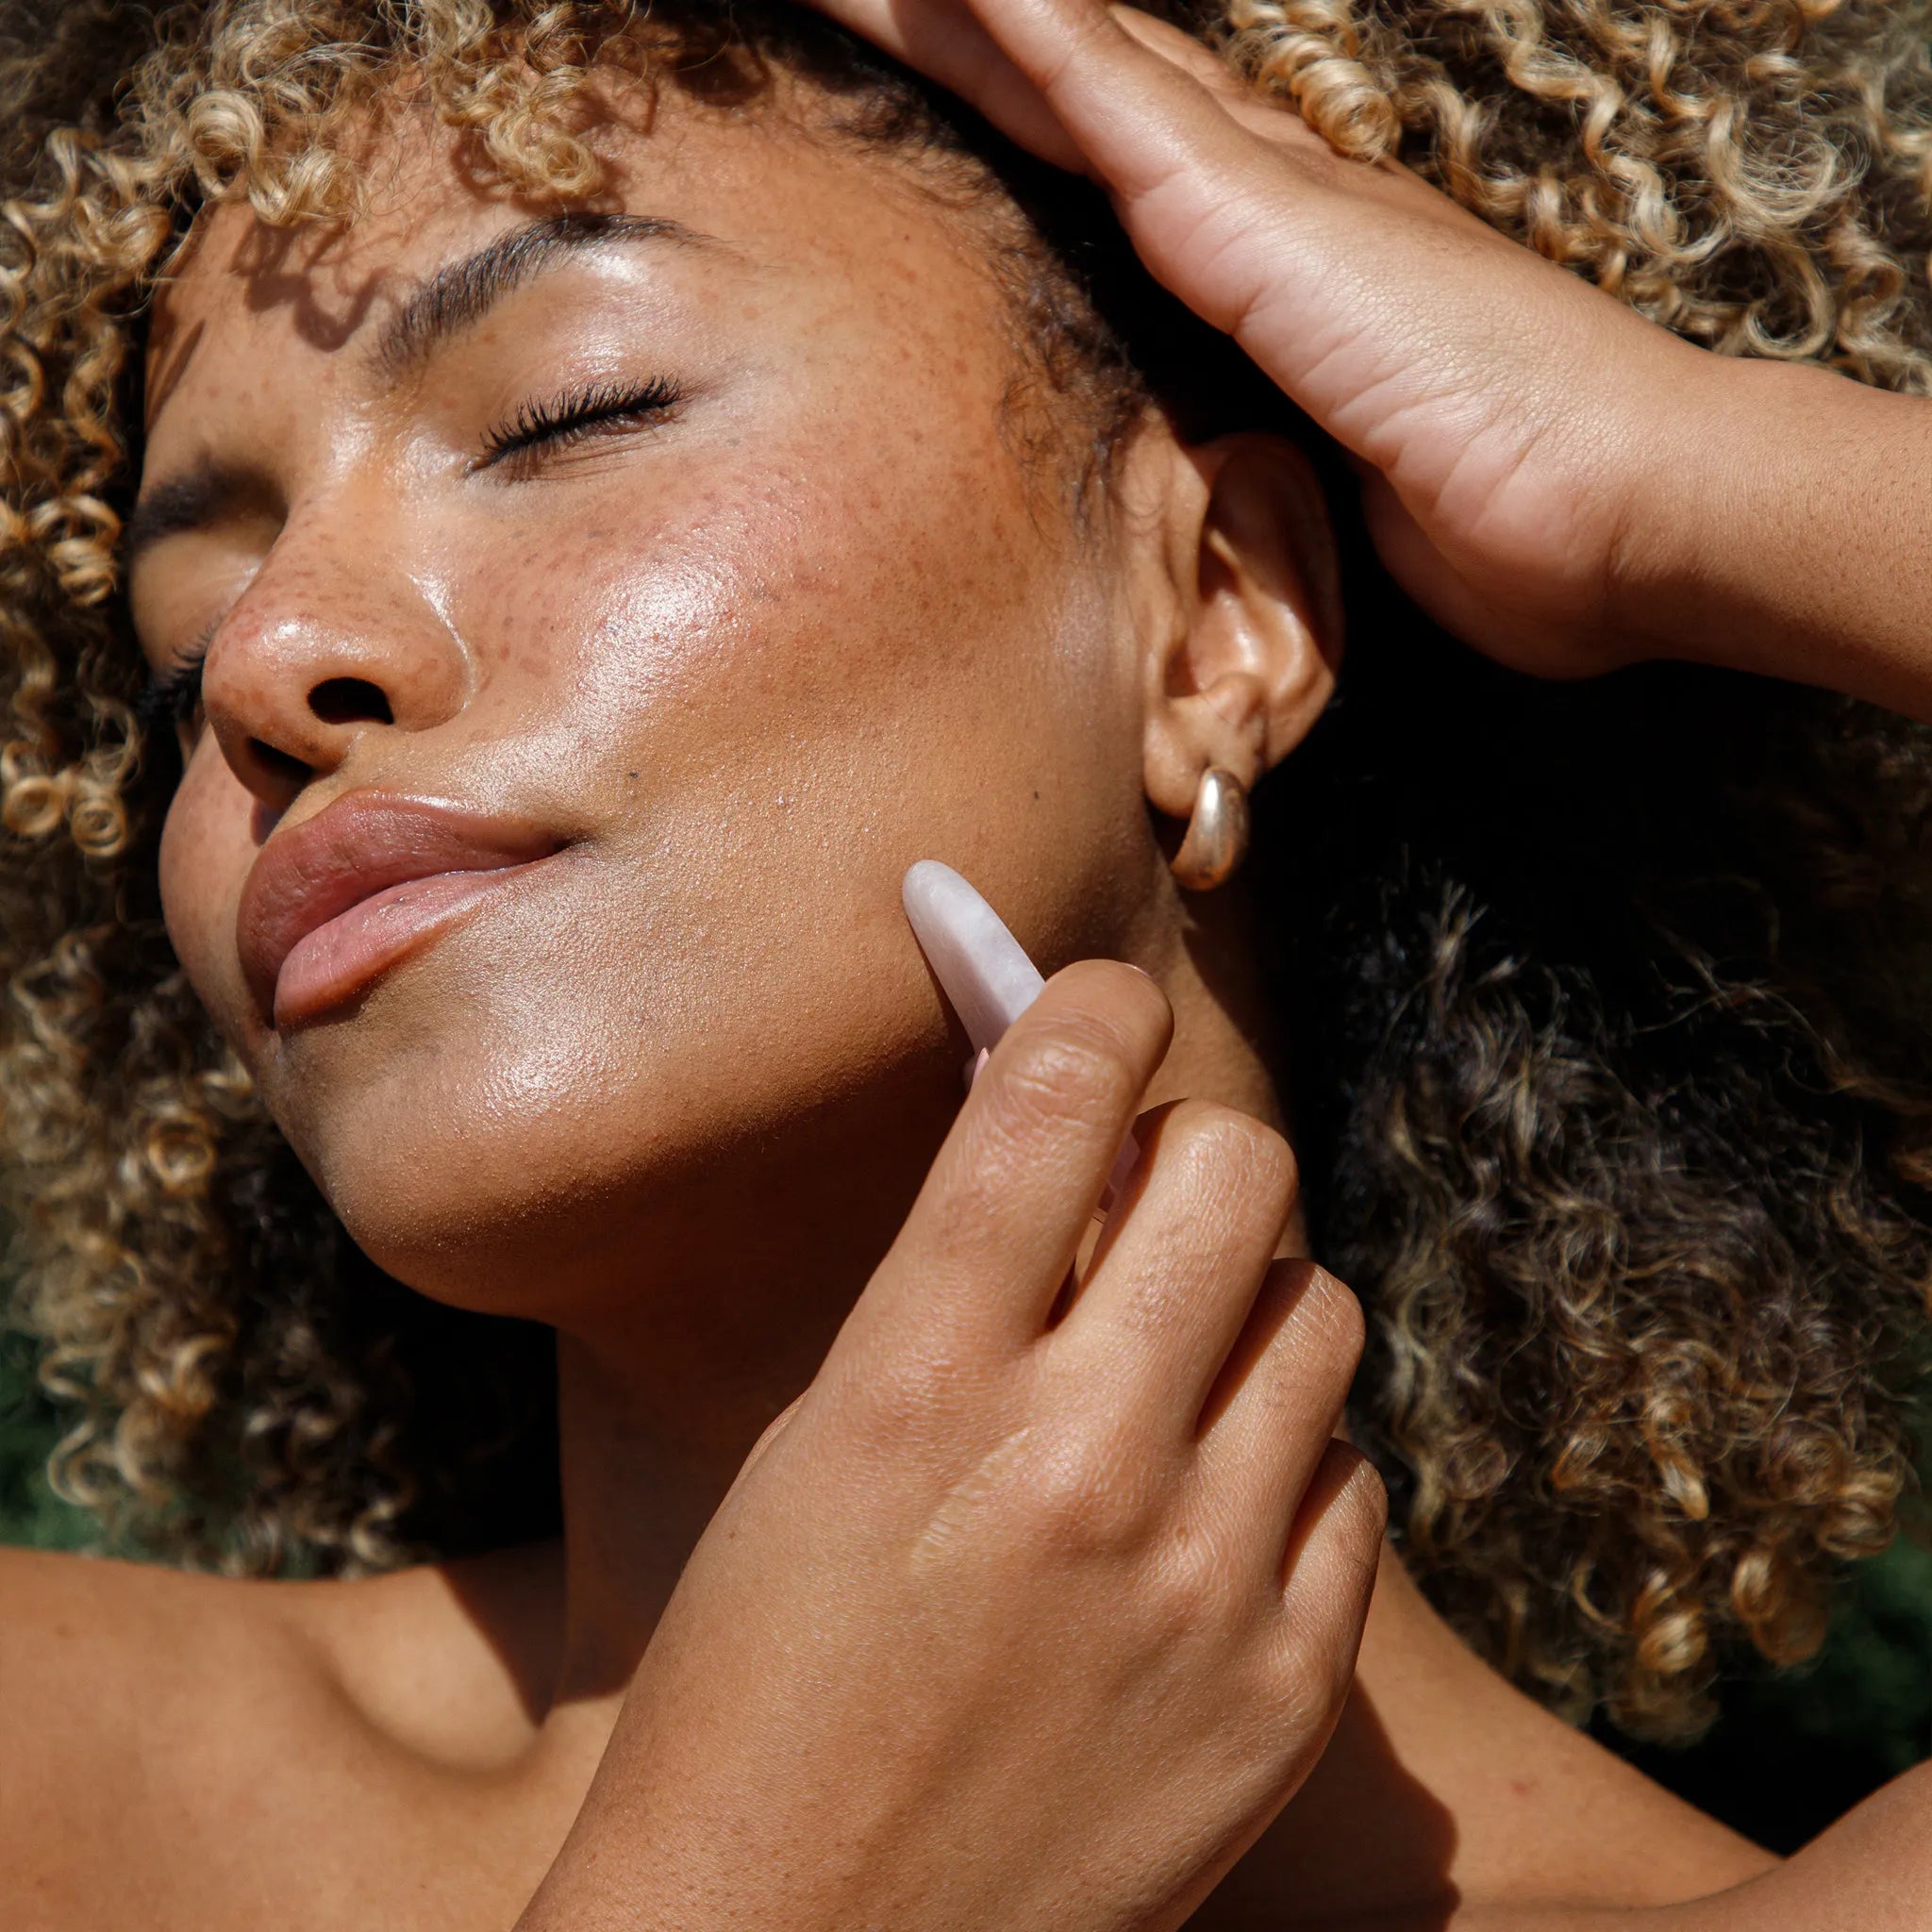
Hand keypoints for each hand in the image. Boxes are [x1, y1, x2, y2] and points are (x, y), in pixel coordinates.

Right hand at [522, 961, 1383, 1931]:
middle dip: (1194, 1150)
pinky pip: (1353, 1479)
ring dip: (1251, 1304)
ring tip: (1178, 1369)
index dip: (1084, 1008)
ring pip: (1323, 1311)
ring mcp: (1200, 1583)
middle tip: (1150, 1199)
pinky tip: (1209, 1511)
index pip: (1048, 1098)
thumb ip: (950, 1286)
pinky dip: (1287, 1462)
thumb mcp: (818, 1446)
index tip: (1095, 1008)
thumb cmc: (761, 1689)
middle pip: (1235, 1171)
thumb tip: (1051, 1125)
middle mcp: (1074, 1464)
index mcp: (913, 1386)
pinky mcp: (1286, 1690)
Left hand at [803, 0, 1734, 682]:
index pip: (1126, 157)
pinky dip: (1018, 27)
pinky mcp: (1244, 214)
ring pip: (1067, 63)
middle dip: (969, 33)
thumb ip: (1279, 445)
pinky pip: (1096, 93)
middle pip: (1081, 83)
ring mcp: (1257, 189)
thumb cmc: (1502, 517)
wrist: (1612, 510)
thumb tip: (1228, 485)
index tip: (944, 75)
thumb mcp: (1345, 479)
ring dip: (958, 9)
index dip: (1035, 102)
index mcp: (1279, 260)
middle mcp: (1264, 193)